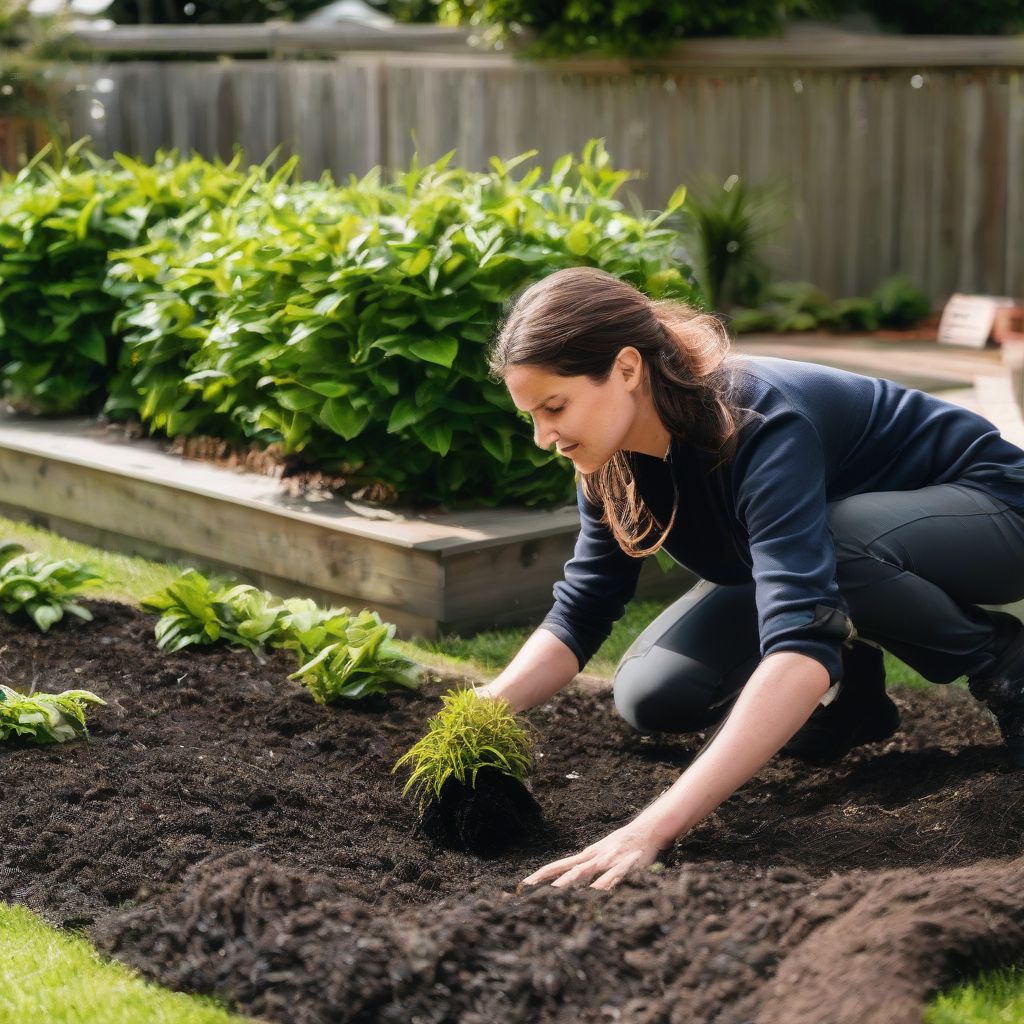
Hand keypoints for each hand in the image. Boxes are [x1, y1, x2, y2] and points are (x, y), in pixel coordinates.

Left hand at [519, 821, 665, 890]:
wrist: (646, 830)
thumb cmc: (623, 844)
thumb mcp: (600, 853)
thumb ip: (587, 866)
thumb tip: (570, 876)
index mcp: (587, 856)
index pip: (559, 865)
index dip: (541, 874)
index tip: (525, 884)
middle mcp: (593, 858)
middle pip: (567, 869)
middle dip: (549, 880)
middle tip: (530, 890)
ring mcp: (607, 861)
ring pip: (585, 871)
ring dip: (570, 881)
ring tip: (555, 891)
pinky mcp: (624, 865)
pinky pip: (612, 877)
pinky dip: (603, 885)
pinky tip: (596, 893)